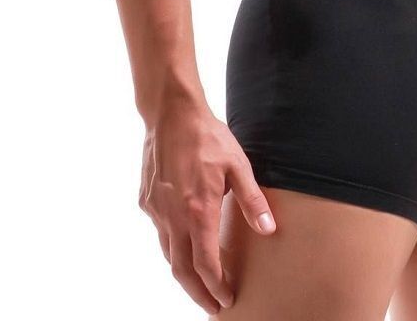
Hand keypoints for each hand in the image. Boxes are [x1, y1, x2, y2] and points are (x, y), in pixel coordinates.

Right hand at [138, 102, 277, 313]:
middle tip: (213, 306)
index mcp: (198, 210)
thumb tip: (269, 229)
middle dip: (198, 293)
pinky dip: (173, 247)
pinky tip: (184, 245)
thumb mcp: (238, 165)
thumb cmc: (208, 137)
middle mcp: (173, 216)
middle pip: (182, 270)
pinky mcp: (147, 201)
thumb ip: (253, 200)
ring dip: (184, 273)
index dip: (216, 286)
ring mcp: (156, 210)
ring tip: (200, 284)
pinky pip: (160, 233)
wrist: (171, 114)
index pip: (205, 263)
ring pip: (168, 254)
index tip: (226, 298)